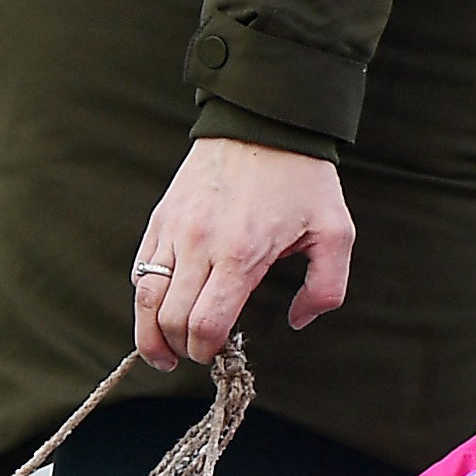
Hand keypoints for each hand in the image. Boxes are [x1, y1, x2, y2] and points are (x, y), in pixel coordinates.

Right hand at [132, 136, 354, 367]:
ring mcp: (174, 230)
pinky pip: (140, 269)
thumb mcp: (335, 231)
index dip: (207, 350)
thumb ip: (326, 288)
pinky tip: (158, 310)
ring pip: (144, 298)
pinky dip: (144, 298)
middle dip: (180, 348)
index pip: (205, 324)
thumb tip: (298, 321)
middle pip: (170, 318)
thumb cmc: (302, 178)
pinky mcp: (161, 218)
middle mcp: (200, 244)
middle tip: (194, 354)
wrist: (262, 121)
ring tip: (160, 351)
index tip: (217, 354)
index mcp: (241, 254)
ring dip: (149, 333)